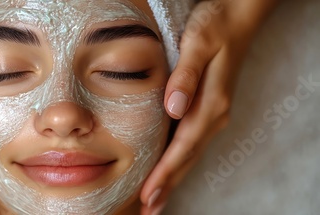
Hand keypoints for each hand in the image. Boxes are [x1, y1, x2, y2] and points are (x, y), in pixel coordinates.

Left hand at [140, 1, 275, 213]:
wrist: (236, 15)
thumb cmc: (215, 25)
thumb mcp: (198, 43)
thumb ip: (185, 76)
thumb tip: (173, 109)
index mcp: (210, 104)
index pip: (182, 147)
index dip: (164, 173)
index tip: (148, 195)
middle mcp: (213, 114)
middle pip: (187, 158)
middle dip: (168, 185)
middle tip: (149, 210)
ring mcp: (211, 112)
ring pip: (189, 153)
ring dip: (172, 177)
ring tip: (156, 200)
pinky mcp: (206, 107)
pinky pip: (189, 141)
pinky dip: (177, 160)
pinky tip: (167, 167)